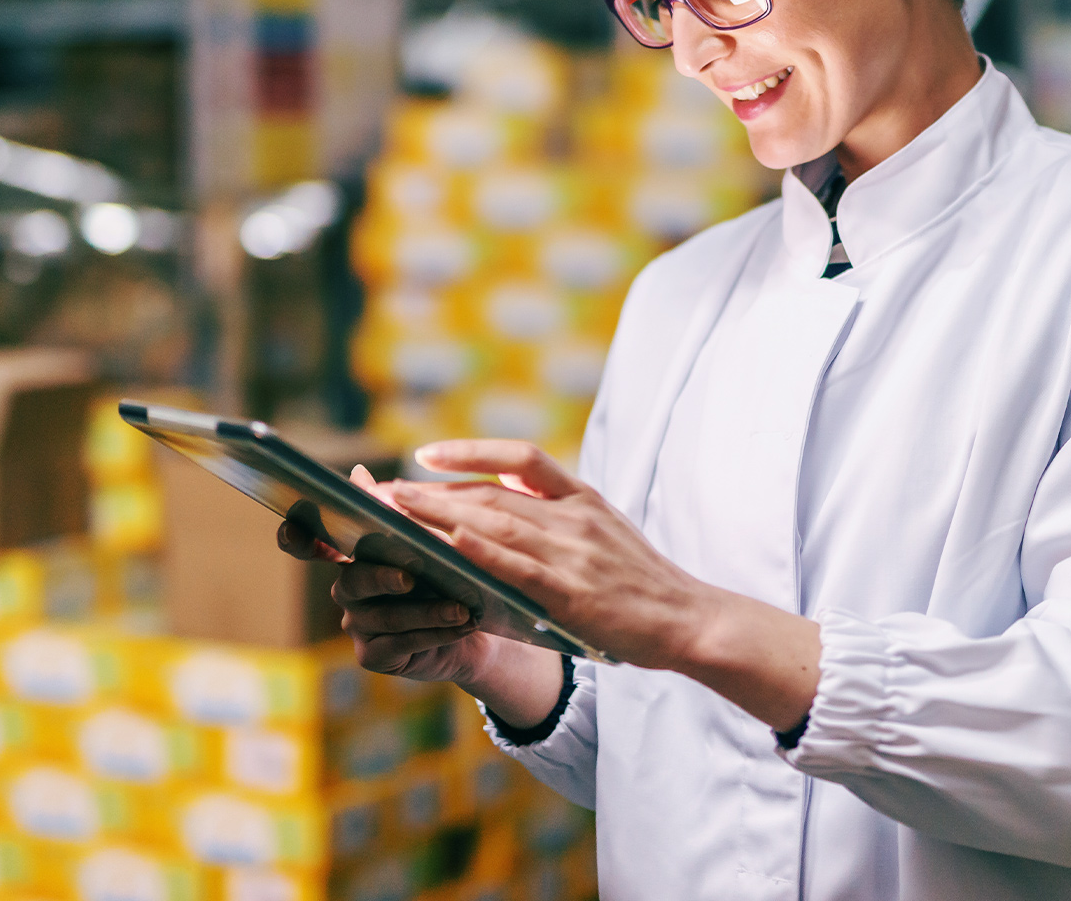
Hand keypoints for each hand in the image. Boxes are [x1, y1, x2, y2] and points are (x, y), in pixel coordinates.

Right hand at [278, 465, 489, 682]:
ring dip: (427, 611)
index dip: (297, 538)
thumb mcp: (429, 542)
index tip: (292, 530)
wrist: (475, 625)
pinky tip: (461, 626)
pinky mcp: (373, 656)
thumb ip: (394, 513)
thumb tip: (357, 474)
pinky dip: (434, 635)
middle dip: (383, 578)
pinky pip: (401, 645)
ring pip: (385, 617)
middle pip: (354, 582)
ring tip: (461, 607)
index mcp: (354, 556)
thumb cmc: (447, 577)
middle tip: (411, 576)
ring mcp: (357, 625)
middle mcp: (348, 590)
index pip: (311, 544)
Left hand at [384, 441, 718, 671]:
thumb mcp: (607, 530)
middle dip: (431, 491)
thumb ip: (562, 513)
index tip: (426, 455)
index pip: (519, 458)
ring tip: (393, 512)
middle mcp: (574, 517)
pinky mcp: (571, 592)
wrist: (689, 619)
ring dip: (438, 515)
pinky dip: (480, 551)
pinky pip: (517, 566)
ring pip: (494, 524)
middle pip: (490, 492)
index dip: (470, 451)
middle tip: (382, 491)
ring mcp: (573, 553)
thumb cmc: (643, 582)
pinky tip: (447, 543)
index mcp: (582, 499)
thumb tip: (509, 502)